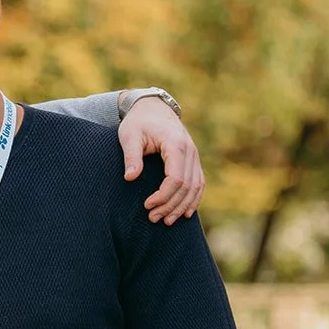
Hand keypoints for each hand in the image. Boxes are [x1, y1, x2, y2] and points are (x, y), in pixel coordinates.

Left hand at [118, 98, 202, 224]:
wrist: (152, 107)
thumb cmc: (138, 122)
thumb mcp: (129, 136)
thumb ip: (131, 156)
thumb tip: (130, 178)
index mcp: (175, 145)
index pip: (175, 178)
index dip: (163, 195)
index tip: (147, 205)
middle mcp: (190, 151)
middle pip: (187, 186)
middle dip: (171, 205)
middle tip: (153, 218)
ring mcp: (194, 155)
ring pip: (196, 186)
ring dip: (183, 206)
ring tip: (167, 221)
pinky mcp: (192, 159)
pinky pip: (199, 181)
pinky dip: (194, 198)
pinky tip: (186, 212)